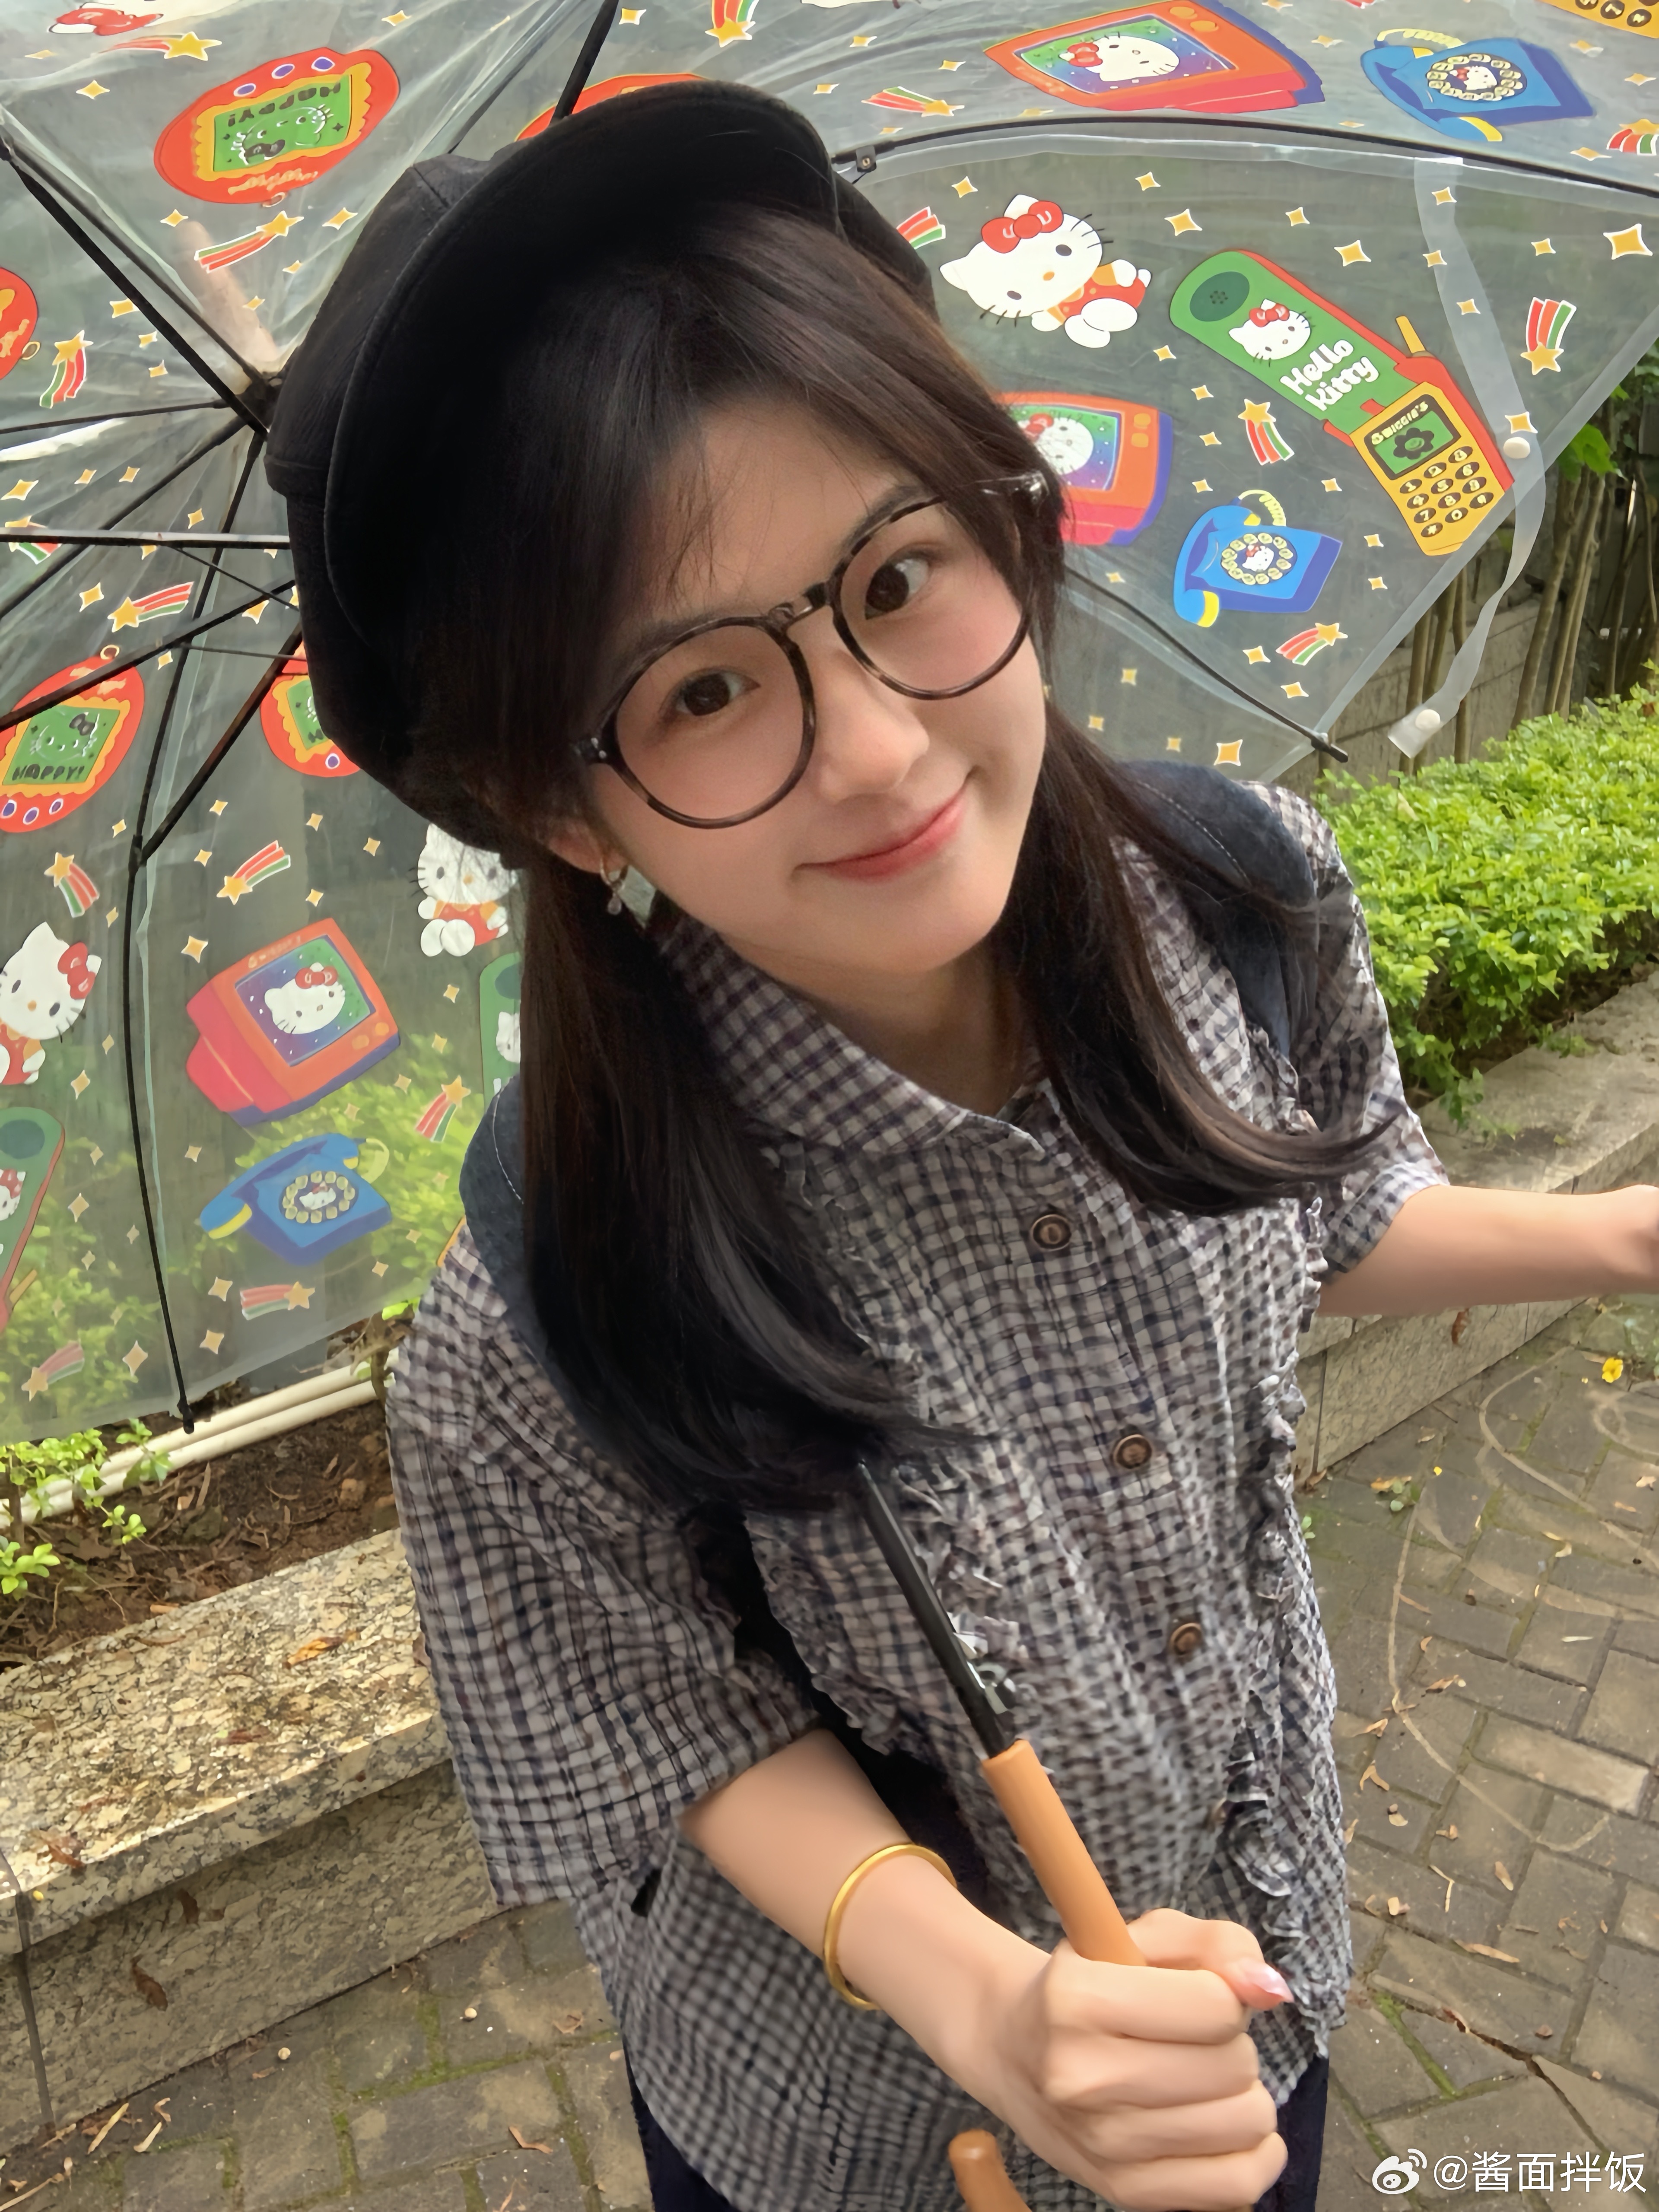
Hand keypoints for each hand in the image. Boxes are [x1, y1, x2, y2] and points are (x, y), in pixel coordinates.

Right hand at [969, 1909, 1290, 2211]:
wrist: (1017, 2051)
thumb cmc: (1093, 1983)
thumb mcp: (1145, 1937)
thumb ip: (1218, 1944)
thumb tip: (1269, 1989)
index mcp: (1077, 2000)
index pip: (1214, 2007)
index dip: (1222, 1996)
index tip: (1196, 1996)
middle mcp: (1082, 2077)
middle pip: (1232, 2067)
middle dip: (1231, 2045)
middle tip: (1196, 2040)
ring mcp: (1103, 2144)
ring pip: (1242, 2124)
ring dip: (1243, 2097)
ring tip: (1208, 2080)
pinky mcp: (1124, 2191)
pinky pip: (1234, 2187)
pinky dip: (1256, 2155)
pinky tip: (1232, 2127)